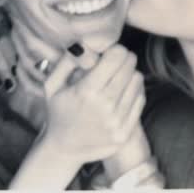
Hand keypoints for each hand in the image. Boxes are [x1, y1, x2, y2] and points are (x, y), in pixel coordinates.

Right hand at [39, 43, 146, 170]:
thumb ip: (68, 60)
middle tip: (115, 62)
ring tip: (117, 78)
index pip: (116, 56)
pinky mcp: (125, 132)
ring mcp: (117, 121)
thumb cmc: (58, 111)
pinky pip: (141, 99)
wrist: (64, 148)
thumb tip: (87, 44)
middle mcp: (105, 106)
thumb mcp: (52, 84)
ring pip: (138, 80)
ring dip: (130, 74)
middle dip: (124, 59)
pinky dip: (134, 91)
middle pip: (130, 66)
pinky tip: (122, 92)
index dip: (115, 49)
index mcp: (86, 91)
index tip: (109, 52)